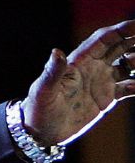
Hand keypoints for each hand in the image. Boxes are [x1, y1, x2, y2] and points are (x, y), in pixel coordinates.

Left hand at [22, 19, 134, 145]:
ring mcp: (100, 82)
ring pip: (128, 65)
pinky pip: (128, 87)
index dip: (123, 30)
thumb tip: (56, 52)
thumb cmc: (37, 109)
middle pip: (120, 47)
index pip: (105, 39)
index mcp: (79, 61)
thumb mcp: (43, 91)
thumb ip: (52, 72)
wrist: (40, 133)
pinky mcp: (105, 99)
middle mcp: (92, 68)